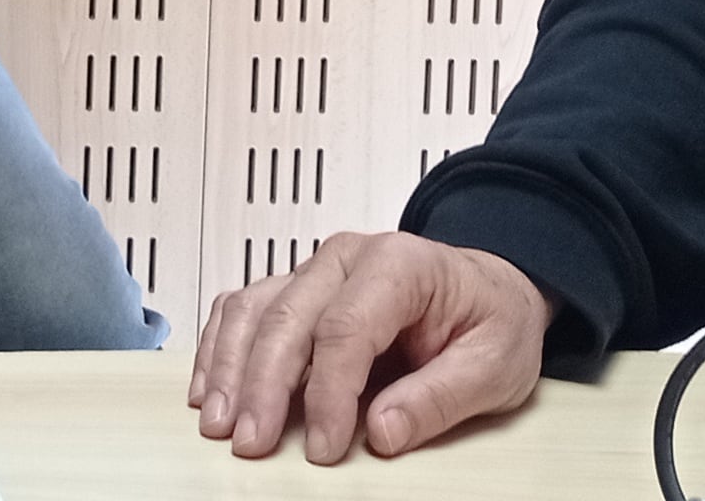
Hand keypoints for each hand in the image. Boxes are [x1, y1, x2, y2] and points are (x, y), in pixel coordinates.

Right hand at [187, 231, 549, 463]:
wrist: (487, 291)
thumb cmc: (490, 320)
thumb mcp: (494, 365)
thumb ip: (441, 398)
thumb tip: (383, 432)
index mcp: (401, 265)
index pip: (347, 327)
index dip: (328, 392)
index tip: (325, 446)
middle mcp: (347, 258)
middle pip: (288, 317)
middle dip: (262, 385)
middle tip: (252, 442)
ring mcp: (314, 271)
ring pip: (253, 309)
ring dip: (229, 368)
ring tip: (219, 422)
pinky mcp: (295, 290)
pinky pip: (241, 309)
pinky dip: (219, 349)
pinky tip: (210, 389)